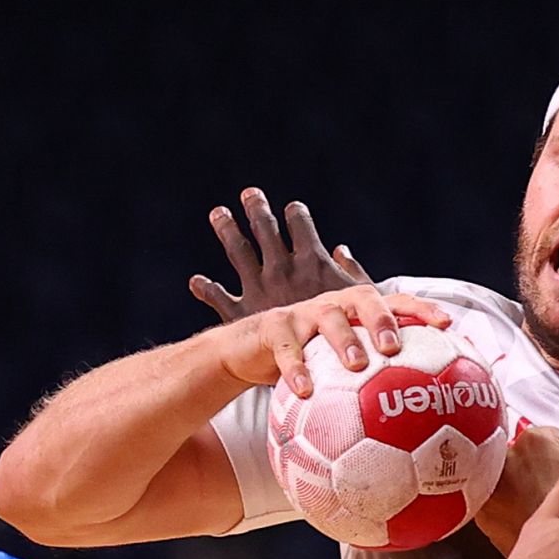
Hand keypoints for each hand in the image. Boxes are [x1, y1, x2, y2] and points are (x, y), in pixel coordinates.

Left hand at [189, 187, 375, 322]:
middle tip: (250, 194)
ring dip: (227, 229)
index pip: (300, 224)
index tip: (292, 208)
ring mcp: (258, 287)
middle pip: (264, 228)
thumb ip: (353, 272)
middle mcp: (281, 268)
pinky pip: (218, 296)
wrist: (322, 364)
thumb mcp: (362, 299)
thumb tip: (340, 250)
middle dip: (256, 208)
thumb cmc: (349, 332)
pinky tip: (197, 282)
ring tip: (219, 213)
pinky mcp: (241, 312)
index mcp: (310, 261)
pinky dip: (206, 289)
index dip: (296, 214)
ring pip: (237, 250)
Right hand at [213, 285, 450, 396]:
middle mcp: (336, 305)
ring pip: (327, 316)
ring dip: (345, 340)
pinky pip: (286, 347)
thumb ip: (377, 385)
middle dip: (383, 318)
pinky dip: (296, 368)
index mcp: (359, 313)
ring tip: (357, 366)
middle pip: (364, 298)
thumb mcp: (342, 373)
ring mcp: (304, 313)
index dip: (423, 309)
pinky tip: (305, 391)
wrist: (250, 354)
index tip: (449, 325)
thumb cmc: (310, 365)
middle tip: (394, 348)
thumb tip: (422, 422)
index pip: (397, 302)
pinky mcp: (274, 326)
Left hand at [476, 427, 558, 553]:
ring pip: (514, 481)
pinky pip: (502, 505)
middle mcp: (506, 458)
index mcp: (536, 441)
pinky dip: (513, 510)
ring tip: (549, 508)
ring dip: (528, 489)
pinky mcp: (484, 515)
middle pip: (531, 458)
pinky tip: (533, 522)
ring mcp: (491, 485)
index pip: (557, 438)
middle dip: (546, 471)